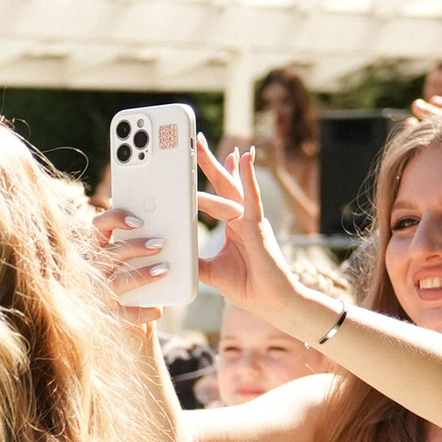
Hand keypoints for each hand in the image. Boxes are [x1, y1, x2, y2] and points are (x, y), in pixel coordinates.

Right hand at [87, 200, 175, 330]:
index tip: (139, 220)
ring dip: (142, 274)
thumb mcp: (134, 263)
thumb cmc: (135, 285)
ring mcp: (98, 293)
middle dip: (136, 246)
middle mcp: (92, 270)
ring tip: (164, 270)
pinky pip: (126, 313)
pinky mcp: (107, 315)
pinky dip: (144, 310)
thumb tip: (165, 236)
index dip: (115, 218)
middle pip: (111, 252)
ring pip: (119, 281)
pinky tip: (158, 308)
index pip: (98, 226)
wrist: (129, 325)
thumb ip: (142, 248)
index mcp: (97, 250)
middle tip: (160, 244)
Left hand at [192, 139, 327, 338]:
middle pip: (224, 183)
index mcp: (233, 224)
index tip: (197, 157)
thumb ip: (192, 260)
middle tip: (196, 139)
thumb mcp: (209, 272)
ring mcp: (251, 220)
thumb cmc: (247, 285)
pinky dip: (247, 180)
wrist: (271, 303)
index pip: (217, 194)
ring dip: (217, 167)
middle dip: (210, 161)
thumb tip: (170, 256)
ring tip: (202, 147)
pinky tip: (244, 160)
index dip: (208, 176)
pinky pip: (250, 200)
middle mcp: (242, 217)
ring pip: (230, 189)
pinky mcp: (258, 228)